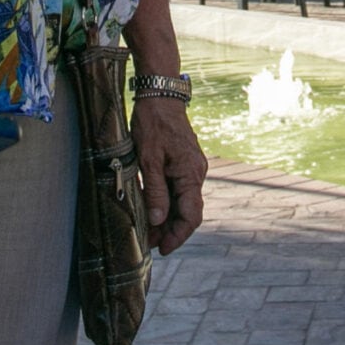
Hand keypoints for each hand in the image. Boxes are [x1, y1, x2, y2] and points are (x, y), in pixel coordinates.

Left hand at [131, 97, 207, 254]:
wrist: (160, 95)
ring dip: (167, 217)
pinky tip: (152, 207)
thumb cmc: (153, 123)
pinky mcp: (185, 162)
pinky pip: (180, 188)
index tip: (162, 249)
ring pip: (183, 201)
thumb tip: (157, 220)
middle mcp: (197, 172)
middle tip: (150, 243)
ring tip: (147, 230)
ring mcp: (192, 167)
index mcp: (191, 173)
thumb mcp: (148, 159)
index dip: (178, 236)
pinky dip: (168, 202)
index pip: (191, 216)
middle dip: (170, 230)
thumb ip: (154, 191)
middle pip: (188, 211)